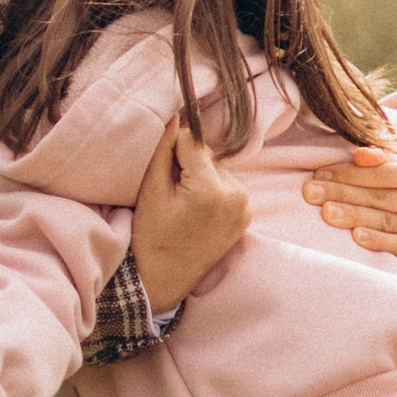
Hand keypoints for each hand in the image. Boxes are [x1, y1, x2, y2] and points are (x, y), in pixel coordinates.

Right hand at [131, 117, 251, 308]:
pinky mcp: (246, 216)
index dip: (172, 149)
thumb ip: (163, 150)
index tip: (162, 169)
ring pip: (218, 170)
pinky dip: (213, 190)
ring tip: (183, 201)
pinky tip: (196, 209)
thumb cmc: (150, 237)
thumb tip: (176, 117)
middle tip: (170, 189)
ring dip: (202, 175)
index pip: (193, 142)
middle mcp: (236, 196)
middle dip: (189, 163)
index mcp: (211, 189)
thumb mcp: (150, 190)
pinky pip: (228, 187)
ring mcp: (245, 207)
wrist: (163, 279)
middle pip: (208, 155)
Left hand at [304, 144, 396, 260]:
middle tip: (311, 193)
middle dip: (343, 194)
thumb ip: (380, 159)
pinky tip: (356, 237)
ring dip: (353, 216)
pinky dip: (377, 241)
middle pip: (382, 197)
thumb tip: (359, 155)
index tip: (320, 174)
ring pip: (387, 221)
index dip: (352, 173)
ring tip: (326, 213)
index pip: (386, 172)